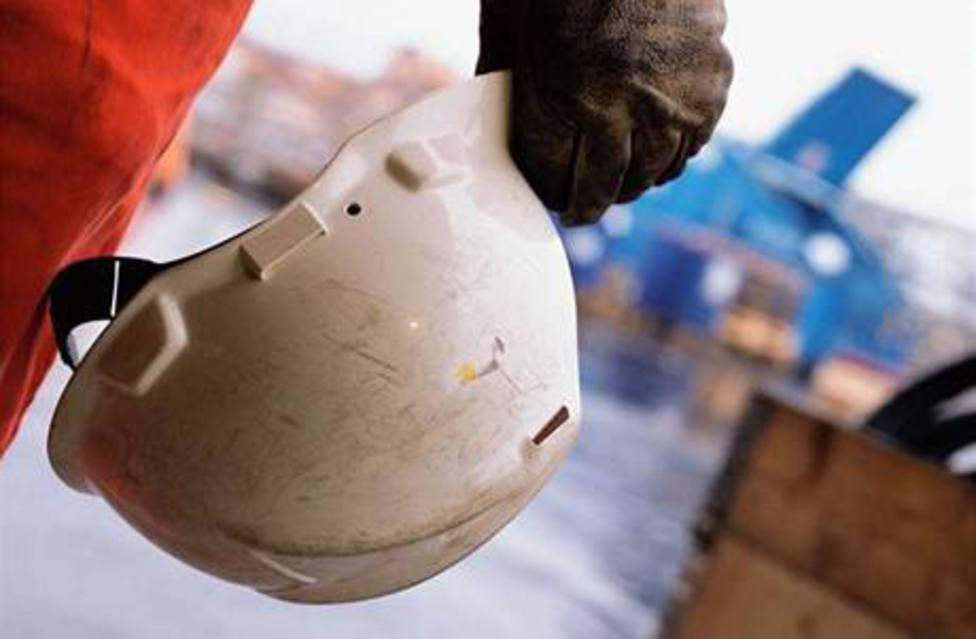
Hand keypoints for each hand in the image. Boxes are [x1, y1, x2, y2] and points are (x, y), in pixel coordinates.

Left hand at [478, 0, 732, 225]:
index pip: (558, 181)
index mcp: (568, 97)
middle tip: (585, 203)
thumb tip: (479, 117)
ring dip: (634, 181)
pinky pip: (693, 143)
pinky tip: (657, 148)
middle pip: (611, 186)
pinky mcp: (713, 81)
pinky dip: (673, 152)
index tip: (556, 204)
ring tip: (622, 181)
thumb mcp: (507, 23)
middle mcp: (627, 109)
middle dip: (593, 200)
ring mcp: (676, 98)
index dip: (554, 197)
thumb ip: (499, 78)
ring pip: (655, 172)